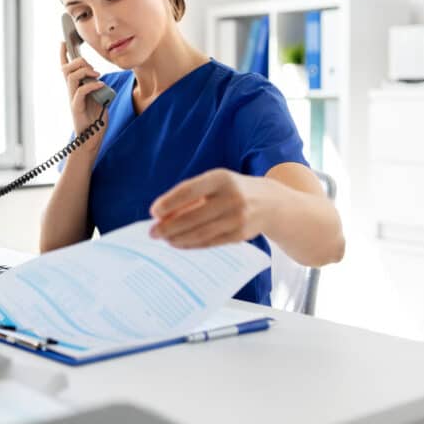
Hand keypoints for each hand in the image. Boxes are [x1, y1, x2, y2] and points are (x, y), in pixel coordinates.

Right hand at [59, 41, 106, 134]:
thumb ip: (97, 88)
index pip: (65, 68)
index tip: (63, 42)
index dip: (63, 55)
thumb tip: (99, 79)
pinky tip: (101, 85)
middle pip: (66, 69)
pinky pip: (80, 92)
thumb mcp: (99, 100)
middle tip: (92, 68)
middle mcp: (71, 92)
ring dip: (84, 71)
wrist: (90, 140)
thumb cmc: (94, 121)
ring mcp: (73, 100)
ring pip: (70, 77)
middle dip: (78, 61)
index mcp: (75, 89)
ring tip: (97, 75)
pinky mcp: (76, 109)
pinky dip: (91, 85)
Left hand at [148, 169, 270, 248]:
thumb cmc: (232, 191)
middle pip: (193, 216)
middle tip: (152, 232)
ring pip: (200, 232)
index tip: (153, 212)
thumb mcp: (215, 184)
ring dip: (178, 238)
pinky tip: (179, 243)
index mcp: (221, 179)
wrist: (270, 203)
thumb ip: (191, 197)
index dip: (169, 202)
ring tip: (164, 239)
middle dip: (169, 226)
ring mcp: (237, 218)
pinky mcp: (240, 235)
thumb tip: (162, 216)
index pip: (189, 190)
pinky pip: (210, 242)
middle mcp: (231, 197)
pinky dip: (191, 244)